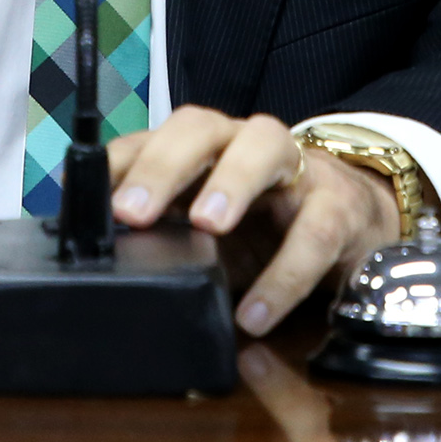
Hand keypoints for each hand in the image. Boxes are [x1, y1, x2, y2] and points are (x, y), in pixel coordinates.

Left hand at [107, 105, 395, 336]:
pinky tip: (255, 314)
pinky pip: (314, 233)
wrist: (355, 217)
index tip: (85, 194)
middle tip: (133, 210)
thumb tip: (95, 260)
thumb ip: (165, 233)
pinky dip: (284, 276)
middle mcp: (242, 142)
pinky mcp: (339, 207)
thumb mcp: (209, 227)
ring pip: (263, 147)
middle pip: (200, 127)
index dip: (119, 161)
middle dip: (164, 164)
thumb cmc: (267, 219)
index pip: (151, 137)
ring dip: (233, 181)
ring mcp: (295, 167)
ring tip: (208, 224)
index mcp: (203, 147)